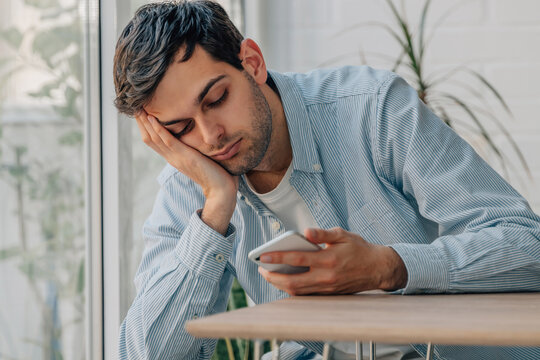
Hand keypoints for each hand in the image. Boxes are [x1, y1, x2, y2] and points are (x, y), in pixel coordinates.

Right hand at [136, 110, 237, 233]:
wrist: (221, 190)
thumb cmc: (217, 174)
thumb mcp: (201, 158)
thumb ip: (196, 149)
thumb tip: (200, 136)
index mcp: (174, 158)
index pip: (154, 142)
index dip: (146, 128)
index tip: (141, 113)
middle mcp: (172, 158)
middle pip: (150, 139)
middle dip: (141, 123)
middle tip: (134, 107)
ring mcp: (177, 158)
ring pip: (154, 138)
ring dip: (145, 123)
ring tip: (139, 108)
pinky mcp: (185, 157)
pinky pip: (168, 141)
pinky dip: (159, 129)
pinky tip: (152, 118)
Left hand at [258, 227, 407, 294]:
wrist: (378, 268)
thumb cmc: (359, 249)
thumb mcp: (343, 235)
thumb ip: (323, 233)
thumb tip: (306, 231)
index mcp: (328, 259)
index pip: (297, 259)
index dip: (277, 257)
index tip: (262, 255)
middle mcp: (326, 277)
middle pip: (292, 282)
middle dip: (273, 277)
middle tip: (261, 269)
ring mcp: (327, 288)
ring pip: (297, 291)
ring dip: (280, 284)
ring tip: (269, 274)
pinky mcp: (328, 294)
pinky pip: (306, 294)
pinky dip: (292, 289)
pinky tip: (284, 281)